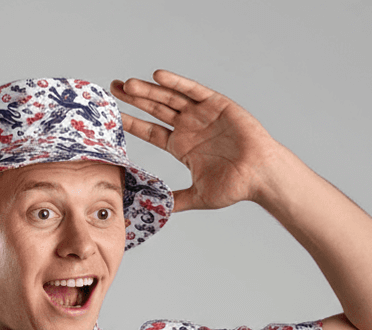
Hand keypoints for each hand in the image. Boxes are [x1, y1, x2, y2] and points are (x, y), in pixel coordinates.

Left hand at [111, 70, 281, 210]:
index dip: (131, 123)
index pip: (150, 132)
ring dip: (149, 91)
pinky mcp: (217, 104)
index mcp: (181, 146)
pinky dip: (176, 83)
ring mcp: (202, 114)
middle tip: (112, 89)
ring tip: (127, 85)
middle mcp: (189, 127)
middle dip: (134, 99)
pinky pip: (193, 91)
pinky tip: (158, 76)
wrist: (260, 176)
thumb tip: (153, 211)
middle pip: (155, 109)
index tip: (112, 117)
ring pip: (169, 98)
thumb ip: (175, 200)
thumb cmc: (234, 187)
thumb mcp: (197, 196)